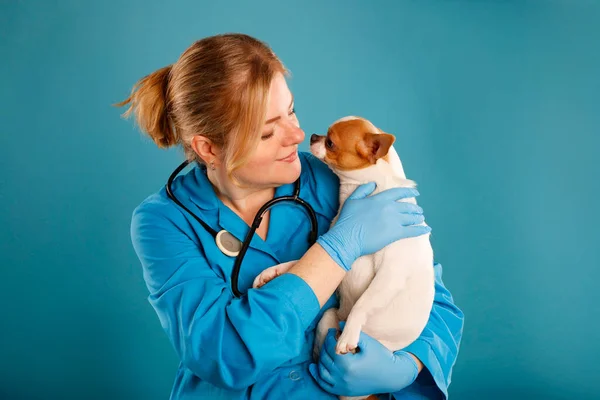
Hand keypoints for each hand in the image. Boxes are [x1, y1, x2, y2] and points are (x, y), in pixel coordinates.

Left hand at [309, 322, 418, 395]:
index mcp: (348, 364)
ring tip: (325, 350)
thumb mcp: (368, 343)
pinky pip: (325, 385)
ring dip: (320, 359)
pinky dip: (318, 376)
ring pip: (322, 372)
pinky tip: (314, 368)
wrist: (391, 376)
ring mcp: (342, 386)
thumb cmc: (381, 357)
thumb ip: (352, 333)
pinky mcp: (344, 391)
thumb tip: (339, 323)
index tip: (334, 331)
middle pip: (326, 358)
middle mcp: (342, 377)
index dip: (330, 337)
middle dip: (326, 346)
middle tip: (330, 338)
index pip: (331, 347)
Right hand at [316, 182, 430, 270]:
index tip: (416, 192)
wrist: (347, 238)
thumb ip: (363, 190)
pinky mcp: (395, 234)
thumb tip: (373, 184)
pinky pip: (412, 231)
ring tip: (421, 219)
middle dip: (415, 208)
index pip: (398, 193)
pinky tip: (427, 229)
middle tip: (419, 210)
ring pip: (411, 218)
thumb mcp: (352, 200)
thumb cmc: (347, 220)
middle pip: (407, 206)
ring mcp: (393, 221)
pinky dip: (421, 230)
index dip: (409, 192)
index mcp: (380, 199)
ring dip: (418, 218)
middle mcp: (389, 208)